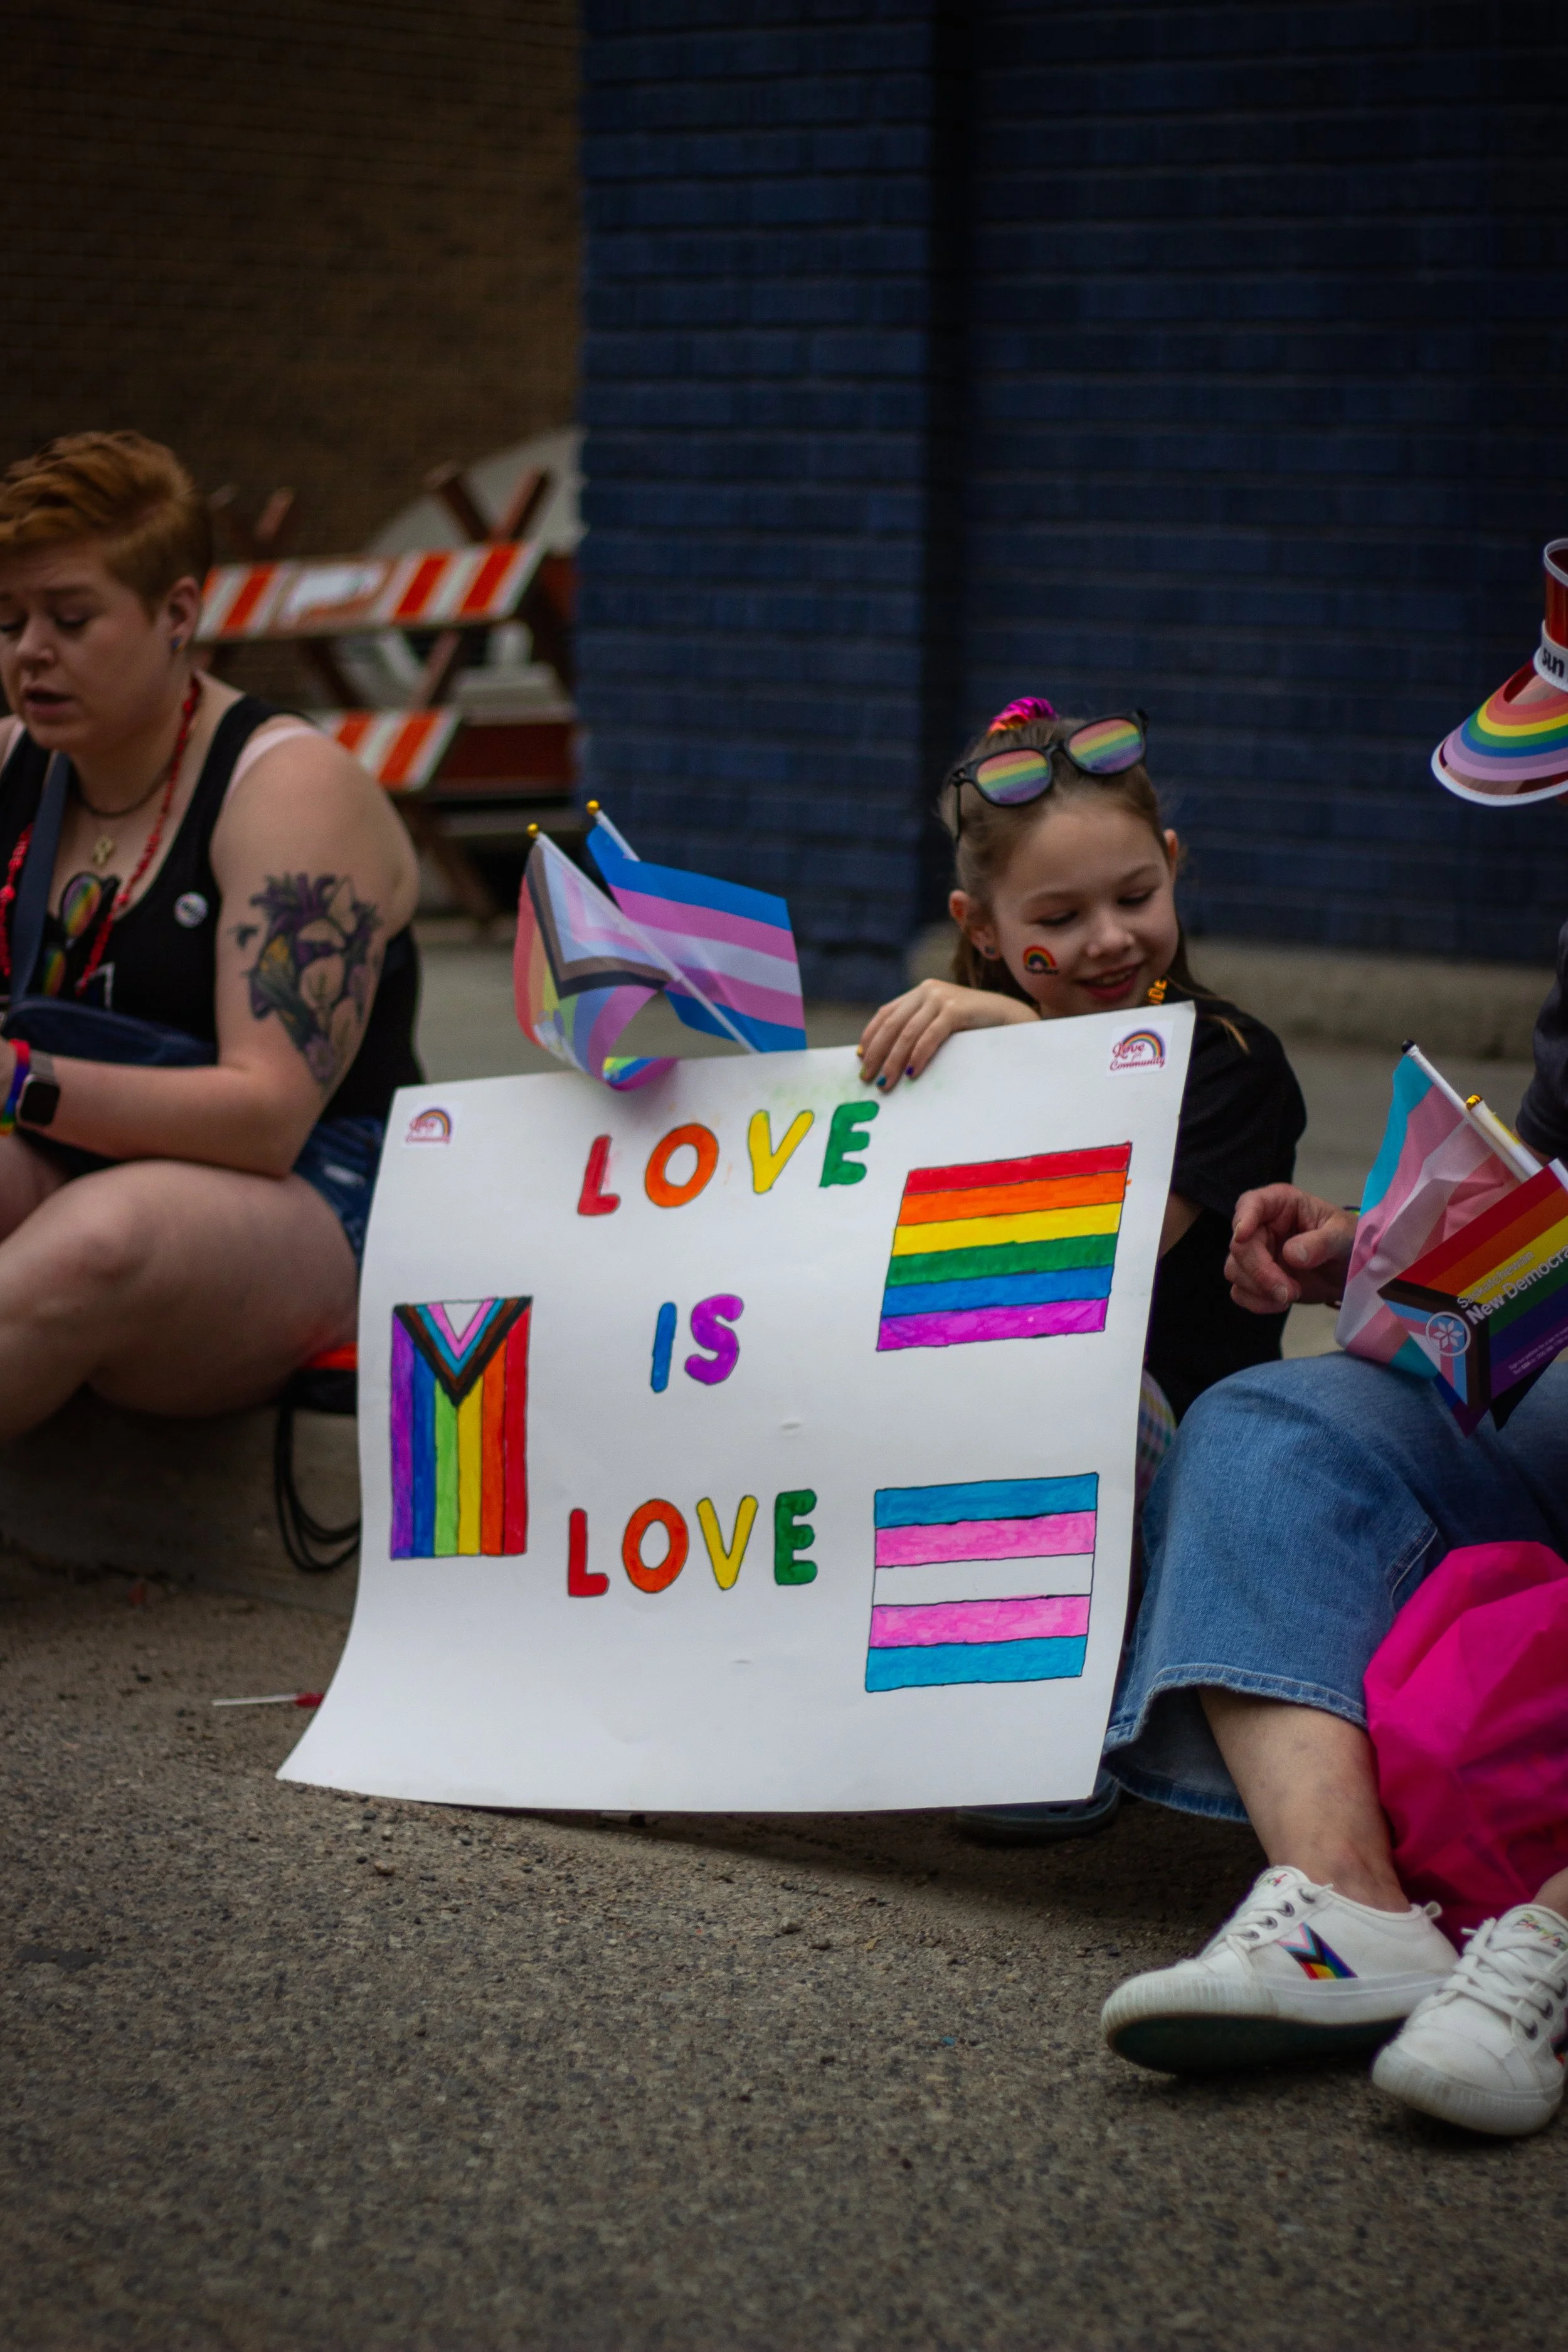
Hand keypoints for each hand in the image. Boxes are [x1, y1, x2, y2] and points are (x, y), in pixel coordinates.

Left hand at [857, 980, 1037, 1092]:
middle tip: (868, 1077)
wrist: (1013, 1019)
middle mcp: (927, 991)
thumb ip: (919, 1030)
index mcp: (921, 992)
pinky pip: (929, 1036)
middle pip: (892, 1025)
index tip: (860, 1058)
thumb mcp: (942, 1024)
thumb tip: (887, 1058)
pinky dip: (918, 1056)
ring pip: (907, 1033)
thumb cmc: (976, 1028)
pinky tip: (912, 1073)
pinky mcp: (955, 1009)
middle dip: (877, 1053)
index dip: (870, 1036)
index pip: (886, 1013)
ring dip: (894, 1061)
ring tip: (886, 1082)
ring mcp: (941, 998)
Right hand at [1225, 1184, 1357, 1313]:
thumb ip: (1321, 1242)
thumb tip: (1291, 1255)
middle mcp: (1262, 1226)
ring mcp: (1256, 1254)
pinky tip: (1282, 1304)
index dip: (1243, 1218)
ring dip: (1260, 1289)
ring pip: (1234, 1270)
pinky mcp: (1255, 1279)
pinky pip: (1240, 1292)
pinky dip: (1257, 1302)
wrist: (1351, 1273)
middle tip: (1288, 1292)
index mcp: (1280, 1204)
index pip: (1251, 1203)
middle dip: (1260, 1272)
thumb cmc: (1348, 1241)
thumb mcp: (1343, 1235)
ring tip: (1292, 1295)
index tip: (1243, 1236)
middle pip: (1239, 1246)